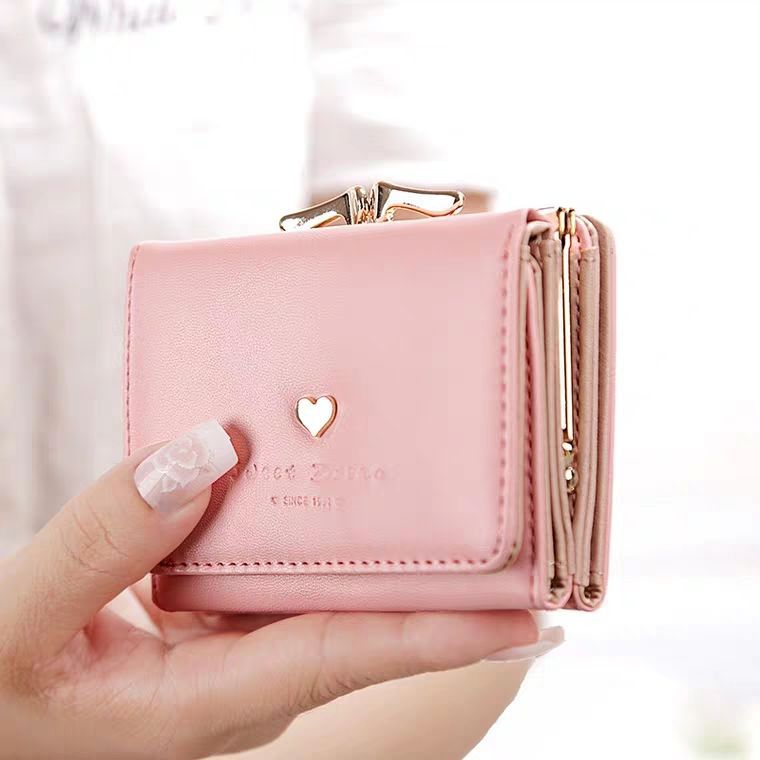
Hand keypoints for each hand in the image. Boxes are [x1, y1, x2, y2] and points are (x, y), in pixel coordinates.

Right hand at [0, 420, 537, 759]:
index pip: (341, 658)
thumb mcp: (14, 626)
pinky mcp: (201, 613)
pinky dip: (293, 519)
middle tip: (515, 542)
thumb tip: (208, 452)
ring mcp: (220, 643)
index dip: (438, 636)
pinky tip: (305, 473)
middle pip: (354, 622)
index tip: (530, 614)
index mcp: (200, 704)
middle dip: (436, 590)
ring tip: (434, 490)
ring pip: (315, 586)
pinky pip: (266, 561)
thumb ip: (103, 539)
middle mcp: (232, 674)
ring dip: (370, 544)